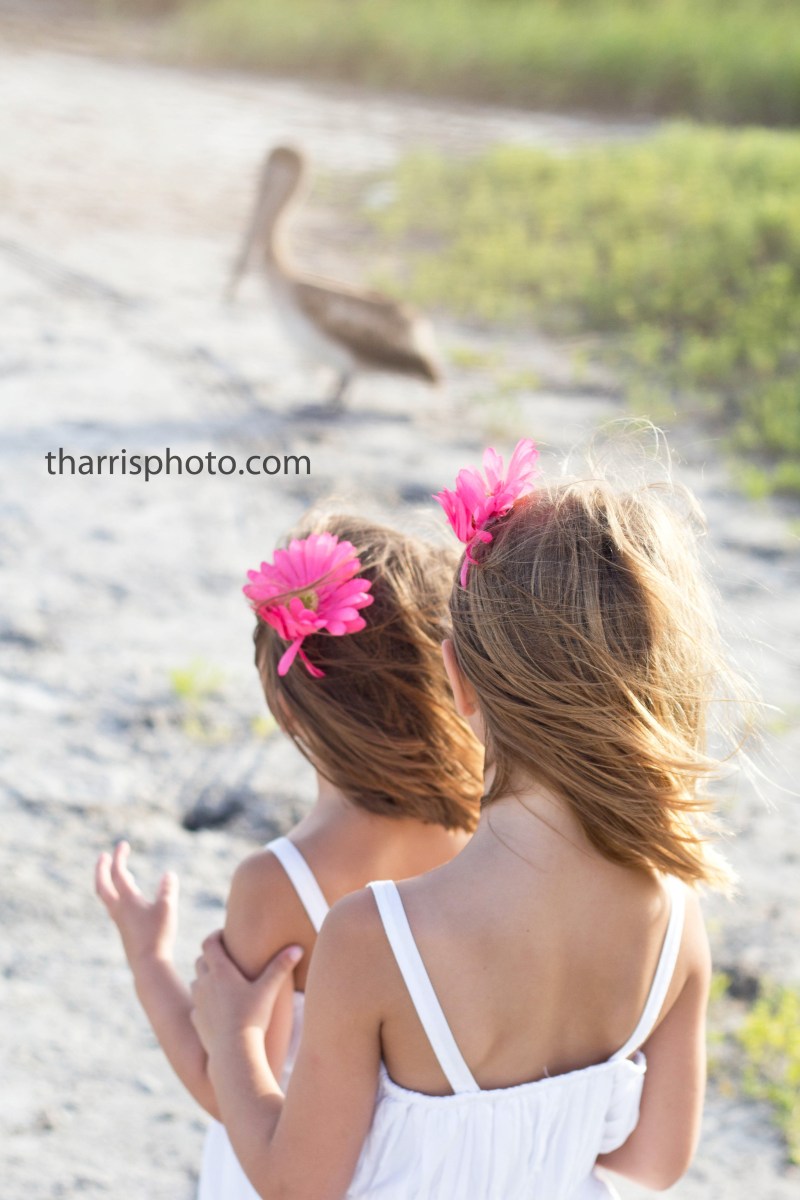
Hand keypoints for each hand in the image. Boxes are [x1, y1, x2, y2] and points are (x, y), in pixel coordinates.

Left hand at [95, 841, 178, 969]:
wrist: (148, 965)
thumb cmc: (158, 936)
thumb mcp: (167, 909)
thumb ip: (168, 889)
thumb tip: (168, 874)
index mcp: (127, 900)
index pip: (118, 873)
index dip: (119, 857)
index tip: (123, 844)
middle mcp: (118, 909)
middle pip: (102, 885)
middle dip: (102, 869)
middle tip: (104, 856)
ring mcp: (120, 920)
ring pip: (107, 896)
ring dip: (108, 881)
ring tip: (118, 873)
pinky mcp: (124, 929)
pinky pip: (114, 906)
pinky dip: (116, 894)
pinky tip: (128, 898)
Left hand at [190, 931, 301, 1054]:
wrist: (233, 1053)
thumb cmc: (252, 1018)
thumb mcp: (269, 990)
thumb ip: (282, 967)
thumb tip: (298, 947)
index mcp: (220, 971)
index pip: (209, 943)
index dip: (215, 936)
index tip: (224, 934)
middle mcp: (204, 983)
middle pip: (201, 960)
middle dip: (211, 956)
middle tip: (226, 957)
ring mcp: (198, 1003)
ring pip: (196, 981)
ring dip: (206, 978)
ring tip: (222, 982)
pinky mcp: (197, 1021)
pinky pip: (197, 1005)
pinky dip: (204, 1002)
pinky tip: (218, 1008)